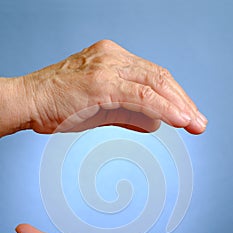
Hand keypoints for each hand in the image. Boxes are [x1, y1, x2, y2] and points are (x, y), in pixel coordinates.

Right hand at [0, 40, 206, 136]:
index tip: (188, 114)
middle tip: (199, 122)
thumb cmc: (59, 104)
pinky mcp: (102, 84)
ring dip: (179, 106)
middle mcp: (114, 57)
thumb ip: (129, 113)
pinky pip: (141, 96)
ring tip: (195, 124)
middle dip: (183, 101)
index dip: (175, 95)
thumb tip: (154, 124)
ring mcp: (108, 68)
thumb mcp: (101, 107)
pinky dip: (164, 108)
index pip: (153, 75)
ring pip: (155, 83)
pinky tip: (179, 120)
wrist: (29, 101)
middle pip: (160, 77)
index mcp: (113, 59)